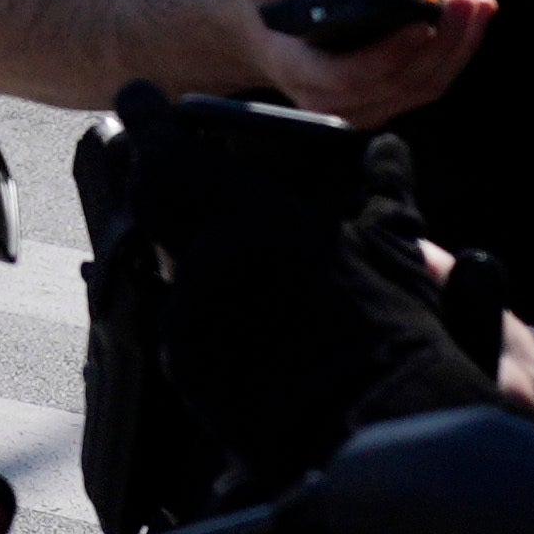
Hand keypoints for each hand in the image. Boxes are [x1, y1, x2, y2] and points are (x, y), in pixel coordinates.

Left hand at [98, 87, 505, 497]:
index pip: (165, 151)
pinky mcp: (186, 367)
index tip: (139, 97)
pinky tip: (253, 329)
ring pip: (171, 266)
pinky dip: (210, 317)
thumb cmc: (389, 337)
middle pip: (154, 202)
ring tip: (250, 276)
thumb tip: (387, 151)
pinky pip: (184, 324)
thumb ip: (384, 191)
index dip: (148, 120)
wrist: (376, 436)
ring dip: (198, 260)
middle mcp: (201, 263)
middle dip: (167, 184)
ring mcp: (187, 319)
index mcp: (244, 219)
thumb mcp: (394, 252)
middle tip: (189, 178)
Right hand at [218, 0, 497, 123]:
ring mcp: (360, 107)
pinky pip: (428, 84)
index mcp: (296, 69)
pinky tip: (472, 19)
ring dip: (457, 47)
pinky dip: (455, 53)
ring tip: (477, 4)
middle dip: (441, 42)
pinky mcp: (384, 101)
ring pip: (422, 87)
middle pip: (399, 82)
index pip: (348, 75)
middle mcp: (330, 100)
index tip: (421, 23)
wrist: (261, 35)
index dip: (389, 54)